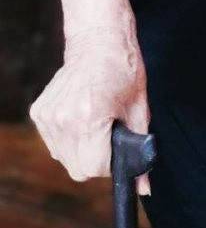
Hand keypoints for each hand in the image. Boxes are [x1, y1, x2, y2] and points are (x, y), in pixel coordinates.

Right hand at [29, 25, 152, 195]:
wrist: (98, 39)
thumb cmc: (125, 69)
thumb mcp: (140, 109)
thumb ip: (140, 151)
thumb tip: (144, 189)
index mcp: (89, 117)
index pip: (93, 169)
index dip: (110, 163)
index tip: (118, 147)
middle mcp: (64, 119)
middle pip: (77, 168)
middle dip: (96, 159)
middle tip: (109, 134)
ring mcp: (48, 116)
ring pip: (64, 157)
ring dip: (81, 148)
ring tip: (96, 120)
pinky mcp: (39, 112)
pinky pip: (54, 141)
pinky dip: (69, 136)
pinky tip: (81, 113)